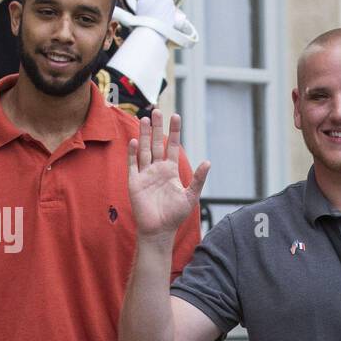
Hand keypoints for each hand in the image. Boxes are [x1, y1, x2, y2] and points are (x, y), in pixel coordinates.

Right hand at [128, 110, 210, 241]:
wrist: (159, 230)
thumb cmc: (175, 215)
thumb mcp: (191, 196)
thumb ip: (198, 179)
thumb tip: (208, 162)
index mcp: (171, 171)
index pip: (173, 146)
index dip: (174, 132)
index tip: (176, 116)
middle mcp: (157, 169)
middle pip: (156, 143)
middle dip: (156, 127)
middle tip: (157, 110)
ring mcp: (145, 174)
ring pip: (144, 150)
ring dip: (143, 135)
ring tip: (144, 118)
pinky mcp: (135, 182)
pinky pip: (133, 165)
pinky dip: (133, 153)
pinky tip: (135, 141)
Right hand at [134, 0, 178, 24]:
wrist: (152, 33)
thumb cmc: (145, 16)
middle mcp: (170, 0)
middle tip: (149, 2)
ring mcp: (173, 10)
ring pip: (167, 3)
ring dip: (161, 4)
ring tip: (153, 12)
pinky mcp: (174, 19)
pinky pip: (169, 12)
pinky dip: (164, 13)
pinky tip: (157, 18)